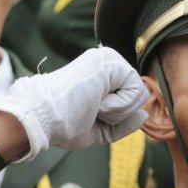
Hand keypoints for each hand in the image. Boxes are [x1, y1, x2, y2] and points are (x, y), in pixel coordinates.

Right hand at [0, 47, 149, 161]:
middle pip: (138, 96)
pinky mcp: (110, 61)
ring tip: (92, 105)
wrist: (43, 119)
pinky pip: (136, 91)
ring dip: (117, 111)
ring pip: (139, 94)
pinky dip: (118, 106)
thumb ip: (123, 122)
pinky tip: (96, 102)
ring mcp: (109, 59)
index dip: (117, 116)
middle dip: (119, 114)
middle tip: (91, 110)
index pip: (131, 98)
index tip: (91, 114)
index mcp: (103, 74)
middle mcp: (107, 61)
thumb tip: (144, 114)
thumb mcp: (99, 128)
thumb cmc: (64, 125)